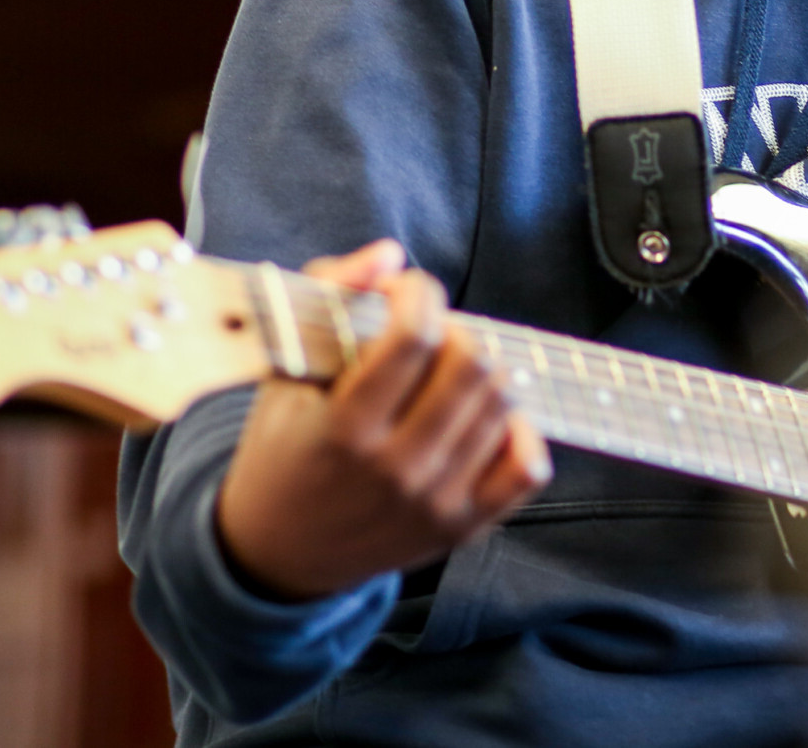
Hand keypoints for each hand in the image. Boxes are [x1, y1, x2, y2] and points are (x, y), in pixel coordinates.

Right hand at [214, 240, 551, 601]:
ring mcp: (435, 503)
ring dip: (483, 369)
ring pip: (502, 405)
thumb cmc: (282, 452)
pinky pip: (526, 466)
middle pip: (470, 366)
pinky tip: (483, 415)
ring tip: (448, 370)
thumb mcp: (285, 373)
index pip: (413, 337)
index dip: (416, 293)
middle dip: (454, 328)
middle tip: (428, 334)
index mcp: (344, 430)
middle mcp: (396, 471)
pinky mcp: (463, 528)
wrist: (280, 554)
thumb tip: (388, 254)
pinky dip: (518, 428)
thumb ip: (330, 296)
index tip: (401, 291)